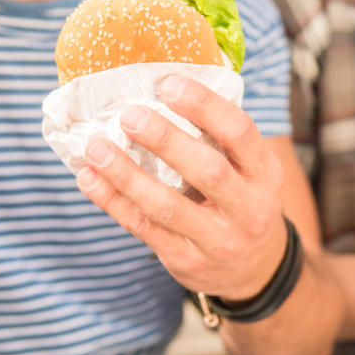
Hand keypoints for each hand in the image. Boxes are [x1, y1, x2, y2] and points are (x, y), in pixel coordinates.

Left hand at [75, 74, 286, 300]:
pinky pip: (144, 229)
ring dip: (127, 175)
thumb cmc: (240, 201)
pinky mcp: (186, 261)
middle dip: (165, 140)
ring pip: (167, 206)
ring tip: (96, 148)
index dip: (205, 105)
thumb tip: (164, 84)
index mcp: (264, 174)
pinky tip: (89, 179)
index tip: (167, 83)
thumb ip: (219, 137)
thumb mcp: (250, 170)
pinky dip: (113, 202)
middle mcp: (248, 209)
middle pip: (207, 171)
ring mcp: (218, 240)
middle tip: (129, 115)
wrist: (253, 270)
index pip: (240, 133)